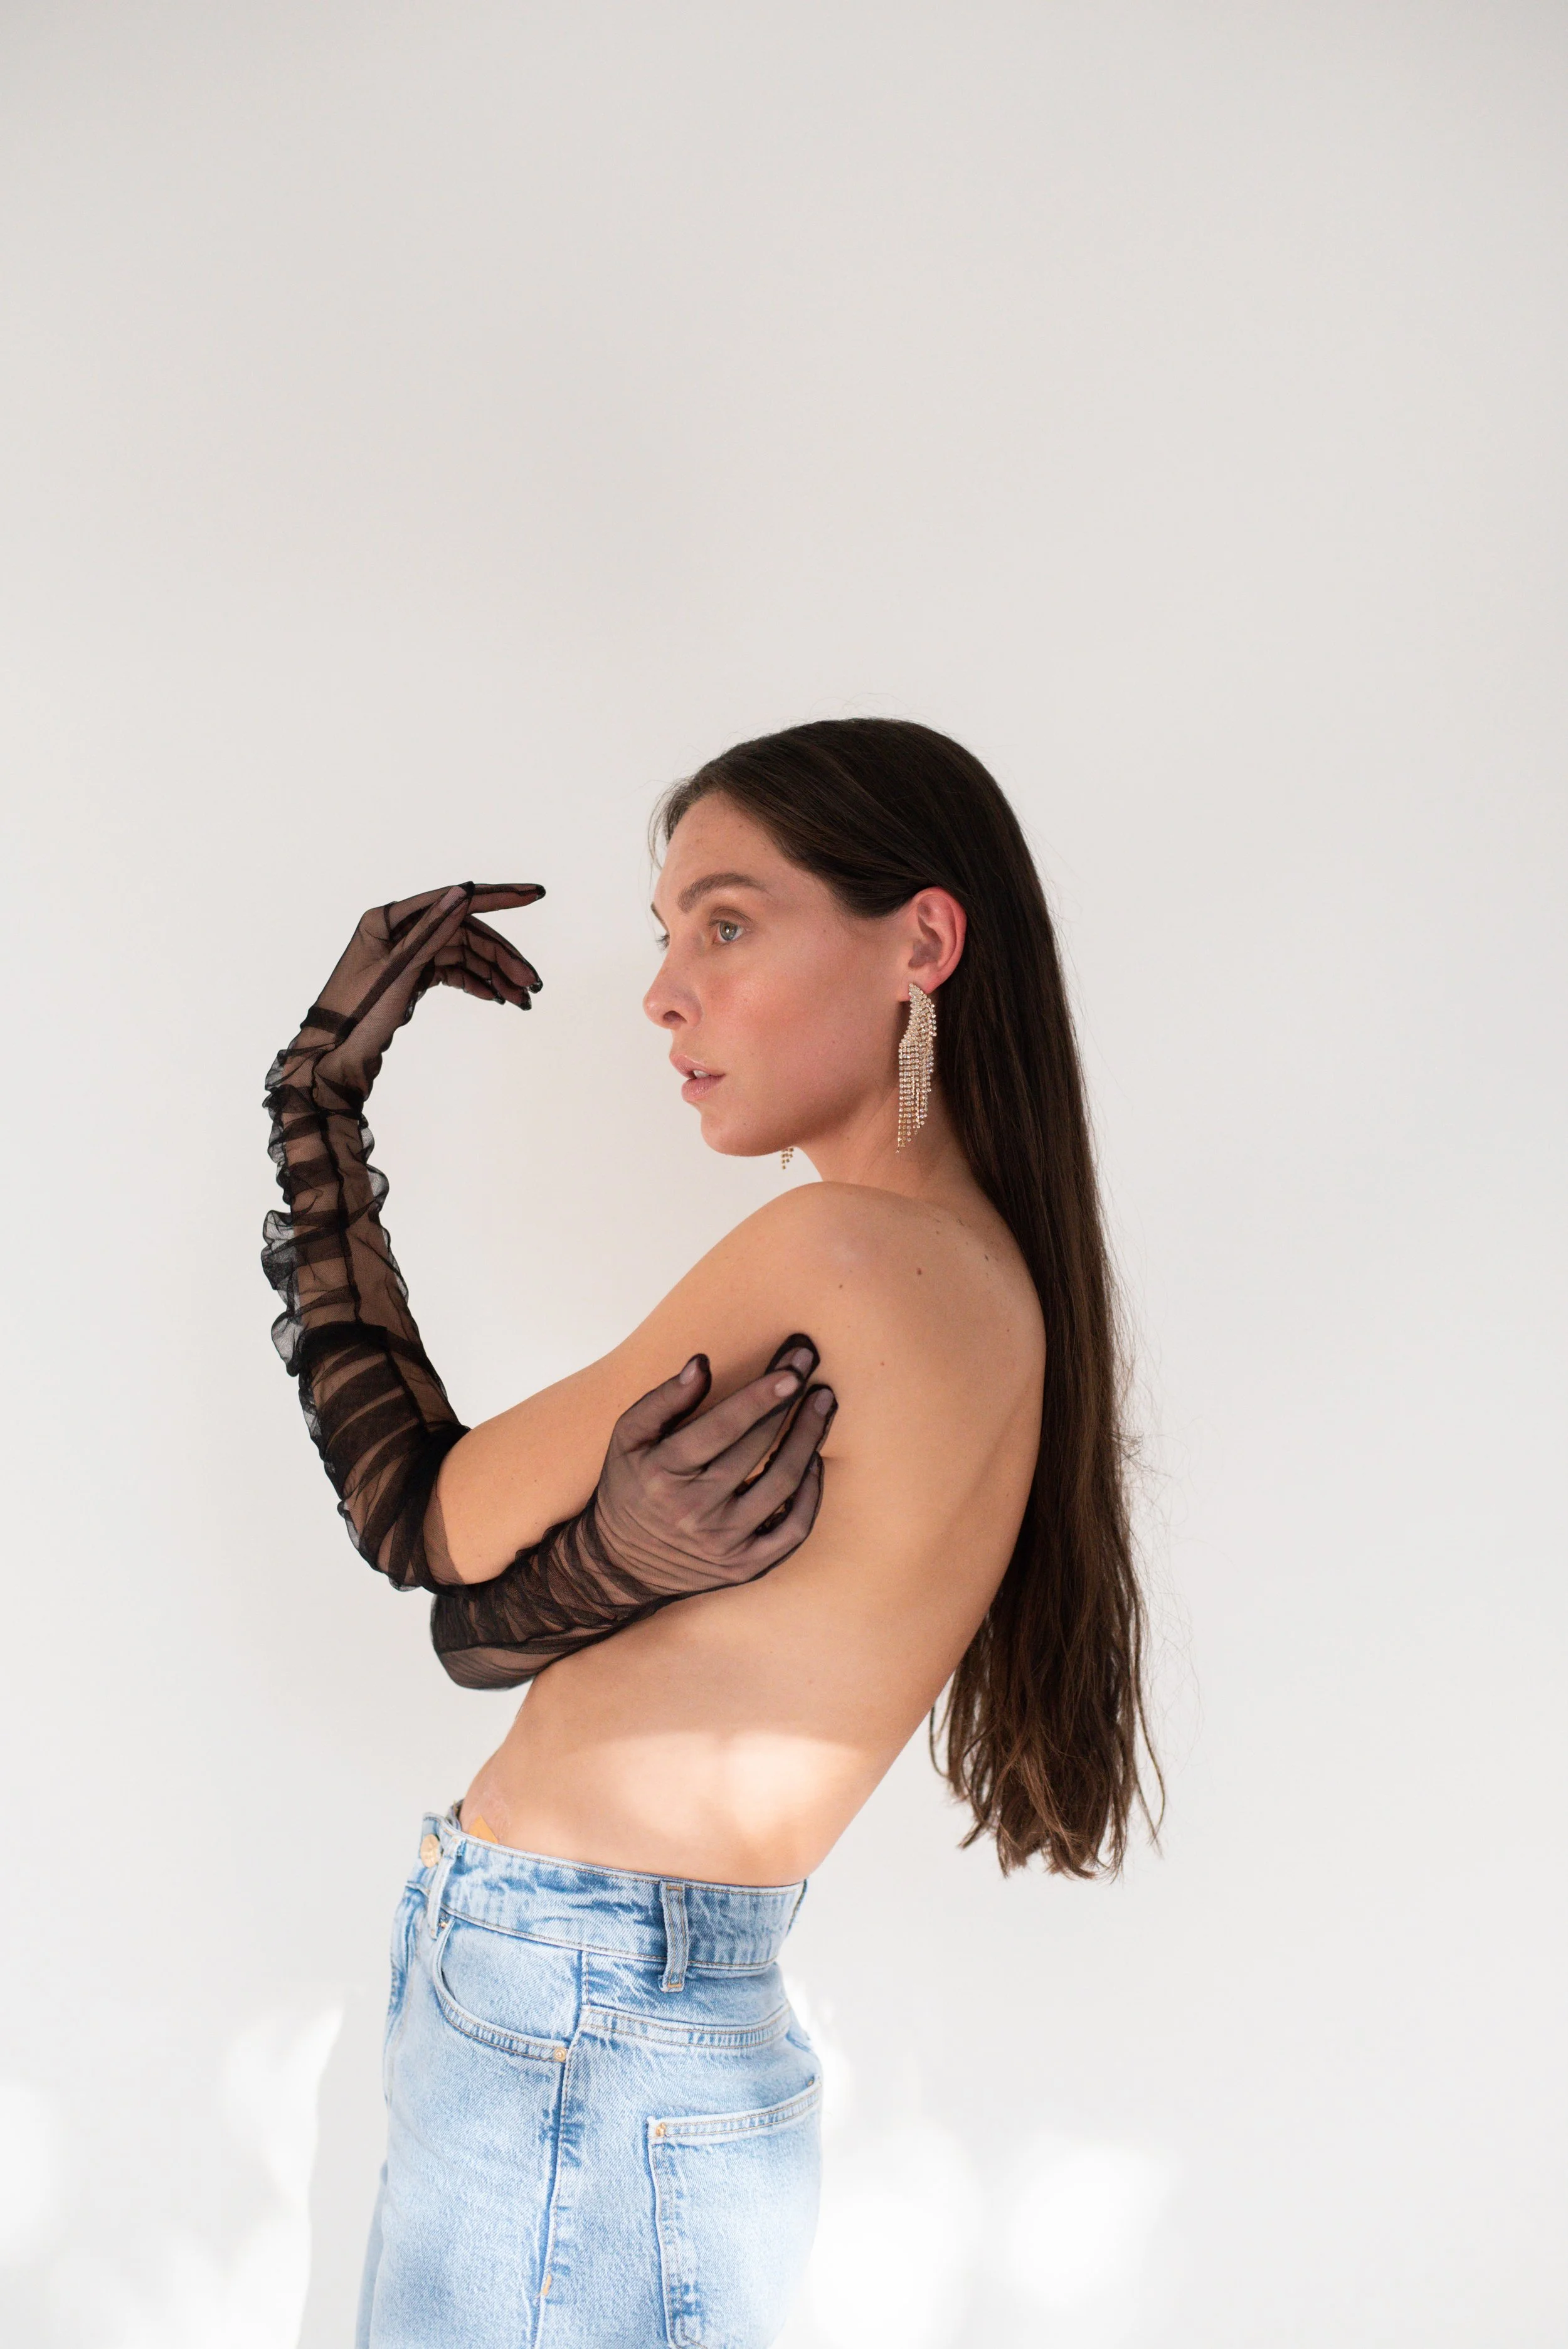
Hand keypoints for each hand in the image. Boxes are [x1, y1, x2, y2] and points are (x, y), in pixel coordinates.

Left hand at [291, 883, 544, 1106]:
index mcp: (388, 919)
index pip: (453, 900)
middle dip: (501, 957)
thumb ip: (431, 931)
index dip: (497, 898)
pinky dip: (475, 983)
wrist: (333, 1058)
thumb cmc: (355, 1015)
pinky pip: (452, 972)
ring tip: (521, 999)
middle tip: (532, 982)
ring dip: (494, 974)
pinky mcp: (412, 976)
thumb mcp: (398, 971)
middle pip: (464, 933)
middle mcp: (398, 931)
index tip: (532, 895)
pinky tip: (496, 997)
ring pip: (462, 955)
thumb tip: (463, 893)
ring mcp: (406, 954)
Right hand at [592, 1334, 837, 1590]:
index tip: (793, 1368)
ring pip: (782, 1484)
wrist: (622, 1563)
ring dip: (809, 1438)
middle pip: (757, 1449)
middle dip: (790, 1403)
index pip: (722, 1427)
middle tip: (810, 1365)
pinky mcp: (745, 1565)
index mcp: (663, 1473)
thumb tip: (702, 1363)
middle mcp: (693, 1510)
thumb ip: (665, 1398)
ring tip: (823, 1403)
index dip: (761, 1396)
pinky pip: (793, 1529)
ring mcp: (723, 1542)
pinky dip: (812, 1492)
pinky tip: (815, 1459)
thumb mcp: (629, 1436)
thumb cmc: (631, 1485)